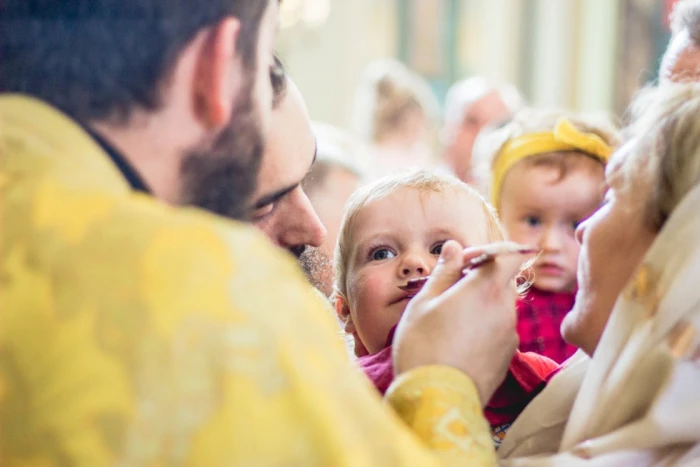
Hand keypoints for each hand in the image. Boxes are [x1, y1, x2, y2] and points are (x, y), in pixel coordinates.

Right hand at [393, 240, 528, 405]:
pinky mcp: (507, 356)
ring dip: (482, 303)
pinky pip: (500, 329)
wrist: (437, 400)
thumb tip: (454, 248)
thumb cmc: (422, 346)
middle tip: (452, 287)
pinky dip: (485, 326)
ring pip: (502, 306)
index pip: (510, 254)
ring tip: (451, 318)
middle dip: (483, 277)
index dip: (491, 250)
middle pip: (505, 279)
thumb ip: (444, 272)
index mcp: (486, 289)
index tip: (466, 260)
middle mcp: (505, 309)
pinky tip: (459, 340)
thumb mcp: (423, 303)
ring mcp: (510, 334)